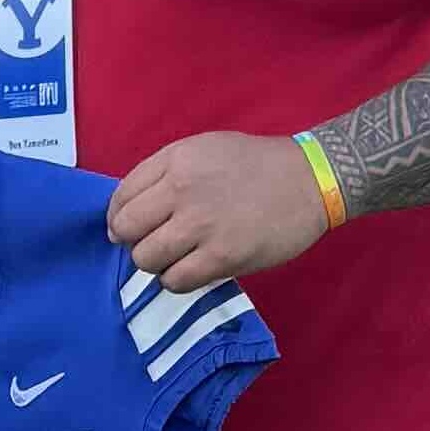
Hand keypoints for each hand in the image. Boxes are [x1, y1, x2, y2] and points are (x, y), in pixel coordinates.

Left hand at [105, 132, 327, 293]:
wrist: (310, 180)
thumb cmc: (256, 164)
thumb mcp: (204, 150)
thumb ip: (166, 174)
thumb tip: (131, 212)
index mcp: (175, 161)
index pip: (121, 197)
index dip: (119, 218)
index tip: (130, 228)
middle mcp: (181, 190)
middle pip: (127, 230)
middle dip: (135, 241)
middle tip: (155, 244)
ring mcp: (201, 225)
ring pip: (146, 259)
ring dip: (156, 263)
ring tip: (177, 258)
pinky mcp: (222, 256)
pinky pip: (176, 281)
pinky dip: (177, 280)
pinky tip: (193, 269)